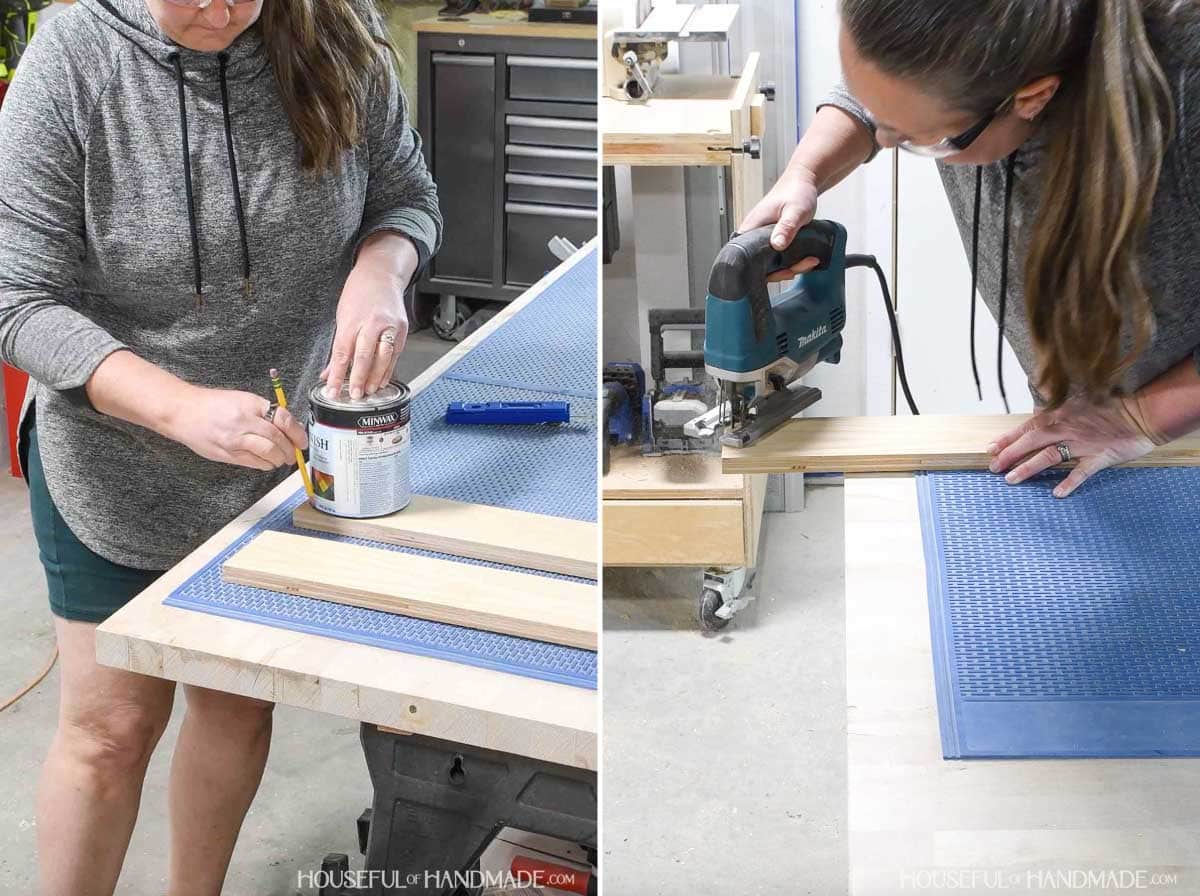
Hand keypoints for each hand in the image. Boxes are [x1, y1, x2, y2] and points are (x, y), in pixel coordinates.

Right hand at [166, 386, 307, 471]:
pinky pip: (255, 463)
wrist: (184, 412)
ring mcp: (235, 439)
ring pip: (269, 454)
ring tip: (281, 459)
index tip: (302, 441)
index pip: (284, 419)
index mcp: (252, 405)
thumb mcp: (243, 399)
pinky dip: (266, 464)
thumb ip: (265, 412)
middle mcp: (245, 422)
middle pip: (278, 440)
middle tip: (294, 454)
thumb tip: (289, 428)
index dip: (298, 433)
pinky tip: (267, 462)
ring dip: (280, 459)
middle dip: (291, 450)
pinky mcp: (228, 454)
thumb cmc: (214, 404)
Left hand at [323, 234, 415, 400]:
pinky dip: (389, 369)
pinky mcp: (403, 329)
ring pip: (383, 357)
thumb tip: (329, 371)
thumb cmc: (359, 292)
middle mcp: (371, 323)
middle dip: (358, 378)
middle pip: (364, 356)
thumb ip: (339, 346)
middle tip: (354, 395)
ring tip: (369, 391)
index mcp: (352, 320)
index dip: (336, 374)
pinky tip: (383, 379)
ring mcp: (389, 326)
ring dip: (376, 377)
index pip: (342, 353)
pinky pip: (396, 353)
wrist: (381, 274)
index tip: (332, 390)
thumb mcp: (342, 316)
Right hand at [739, 165, 822, 282]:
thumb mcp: (795, 211)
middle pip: (760, 266)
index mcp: (751, 229)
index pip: (744, 260)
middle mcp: (753, 236)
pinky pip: (779, 258)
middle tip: (800, 266)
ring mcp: (763, 240)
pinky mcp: (773, 241)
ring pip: (772, 264)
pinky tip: (807, 258)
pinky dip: (793, 261)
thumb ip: (786, 227)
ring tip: (809, 260)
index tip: (783, 271)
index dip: (762, 272)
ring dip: (792, 267)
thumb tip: (776, 245)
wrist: (804, 182)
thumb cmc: (797, 191)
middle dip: (782, 271)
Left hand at [987, 396, 1156, 497]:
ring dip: (1028, 468)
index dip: (1007, 438)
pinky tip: (1056, 494)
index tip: (989, 449)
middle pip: (1032, 442)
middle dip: (1010, 454)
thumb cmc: (1110, 408)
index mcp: (1060, 415)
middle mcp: (1067, 429)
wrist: (1143, 413)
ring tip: (1011, 480)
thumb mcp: (1079, 403)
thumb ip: (1057, 413)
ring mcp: (1083, 444)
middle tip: (993, 468)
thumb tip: (1036, 418)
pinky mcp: (1100, 456)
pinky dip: (1069, 482)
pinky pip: (1081, 472)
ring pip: (1049, 456)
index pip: (1027, 427)